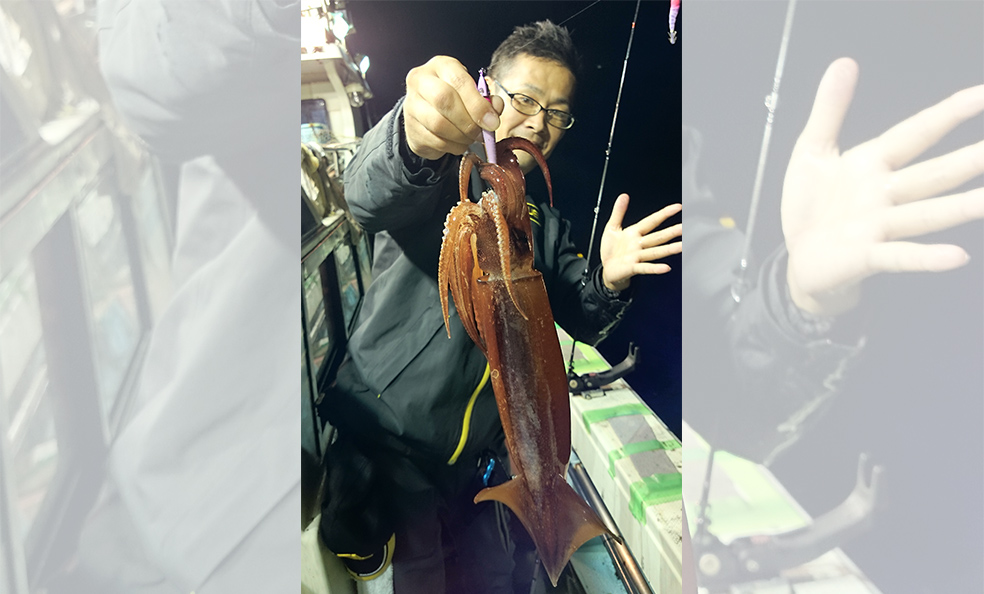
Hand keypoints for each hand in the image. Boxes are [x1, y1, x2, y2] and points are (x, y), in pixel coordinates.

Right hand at [403, 56, 504, 160]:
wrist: (426, 114)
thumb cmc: (454, 99)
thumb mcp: (471, 92)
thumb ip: (486, 99)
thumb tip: (495, 108)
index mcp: (440, 65)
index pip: (458, 81)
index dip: (478, 104)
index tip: (492, 122)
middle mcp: (421, 80)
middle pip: (444, 100)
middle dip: (469, 121)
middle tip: (482, 134)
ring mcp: (412, 104)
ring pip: (438, 124)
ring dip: (461, 136)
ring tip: (470, 139)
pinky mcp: (410, 127)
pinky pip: (434, 140)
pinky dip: (452, 146)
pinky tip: (459, 144)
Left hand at [600, 195, 681, 291]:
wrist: (605, 270)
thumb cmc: (610, 250)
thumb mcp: (612, 227)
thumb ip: (618, 212)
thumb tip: (623, 196)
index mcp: (634, 233)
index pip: (652, 221)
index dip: (664, 214)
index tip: (677, 207)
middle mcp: (638, 245)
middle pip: (658, 237)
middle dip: (671, 232)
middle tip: (683, 227)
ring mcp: (637, 256)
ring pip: (655, 252)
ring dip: (668, 249)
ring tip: (681, 246)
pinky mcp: (632, 268)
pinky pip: (645, 268)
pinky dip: (655, 268)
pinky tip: (665, 268)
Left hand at [783, 58, 983, 315]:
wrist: (796, 260)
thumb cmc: (809, 207)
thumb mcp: (811, 151)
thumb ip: (829, 109)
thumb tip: (844, 62)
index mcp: (872, 164)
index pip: (917, 133)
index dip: (950, 113)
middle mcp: (884, 194)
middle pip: (935, 173)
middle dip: (971, 159)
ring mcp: (878, 226)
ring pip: (927, 213)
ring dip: (962, 207)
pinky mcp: (865, 256)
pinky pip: (899, 256)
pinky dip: (925, 257)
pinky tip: (956, 256)